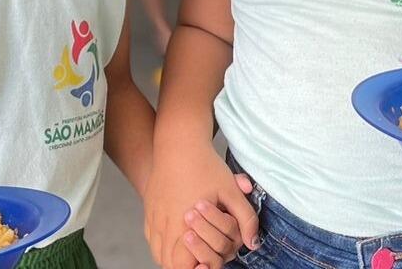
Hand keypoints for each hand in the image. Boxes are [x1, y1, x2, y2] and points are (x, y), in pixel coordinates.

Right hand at [144, 146, 258, 267]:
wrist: (178, 145)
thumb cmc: (205, 167)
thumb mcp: (231, 191)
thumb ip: (245, 219)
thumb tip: (252, 243)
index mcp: (183, 224)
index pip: (183, 265)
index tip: (208, 265)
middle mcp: (164, 225)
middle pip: (169, 264)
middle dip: (185, 267)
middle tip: (202, 263)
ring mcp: (153, 219)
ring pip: (159, 254)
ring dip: (174, 259)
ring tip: (191, 255)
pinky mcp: (149, 212)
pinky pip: (152, 240)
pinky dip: (164, 247)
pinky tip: (177, 241)